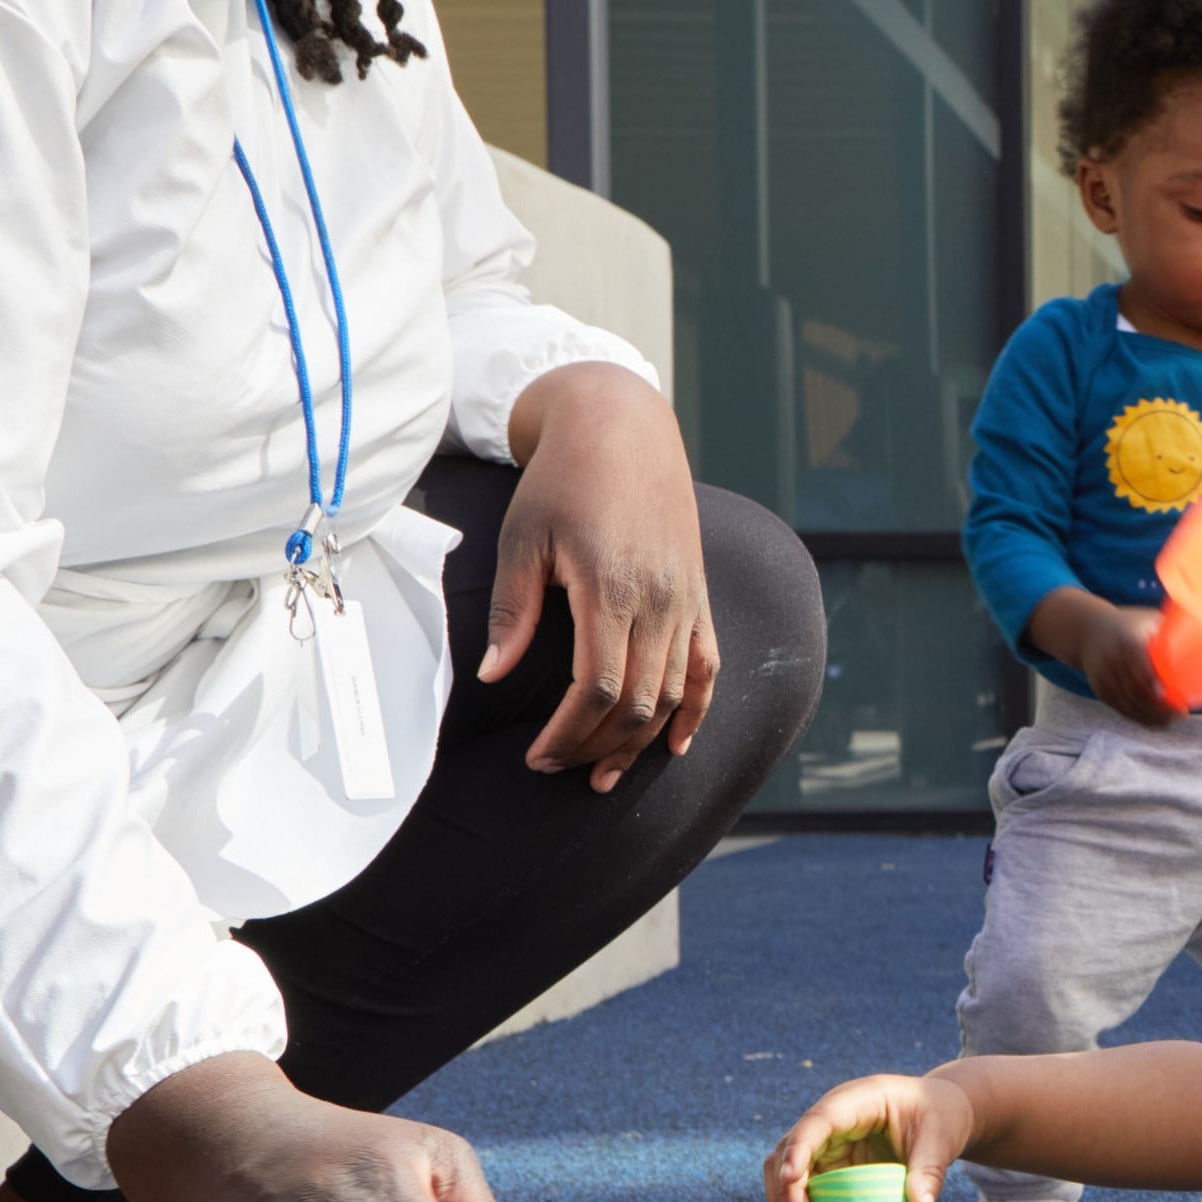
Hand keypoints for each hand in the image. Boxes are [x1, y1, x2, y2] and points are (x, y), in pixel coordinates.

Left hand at [490, 364, 720, 790]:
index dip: (568, 734)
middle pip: (639, 703)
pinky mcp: (698, 597)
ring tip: (600, 772)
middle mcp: (660, 601)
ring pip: (674, 694)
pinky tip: (674, 745)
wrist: (624, 428)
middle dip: (596, 746)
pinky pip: (707, 668)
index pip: (600, 688)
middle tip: (555, 767)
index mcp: (612, 588)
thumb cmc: (563, 480)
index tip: (536, 757)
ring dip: (638, 742)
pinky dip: (695, 711)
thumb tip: (493, 677)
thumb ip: (514, 612)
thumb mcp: (523, 539)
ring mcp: (687, 601)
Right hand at [765, 1071, 980, 1201]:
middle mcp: (833, 1119)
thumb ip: (931, 1171)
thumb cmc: (940, 1116)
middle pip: (790, 1148)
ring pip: (786, 1167)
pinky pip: (804, 1184)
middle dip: (786, 1188)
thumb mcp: (941, 1139)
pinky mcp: (831, 1163)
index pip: (817, 1121)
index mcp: (858, 1100)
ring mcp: (828, 1141)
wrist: (942, 1111)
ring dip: (785, 1201)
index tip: (790, 1179)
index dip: (798, 1149)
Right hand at [1047, 593, 1179, 729]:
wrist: (1087, 630)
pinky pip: (1121, 709)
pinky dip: (1139, 718)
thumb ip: (1175, 627)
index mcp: (1126, 640)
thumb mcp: (1148, 619)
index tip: (1169, 694)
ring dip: (1151, 717)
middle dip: (1158, 707)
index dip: (1151, 682)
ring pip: (1128, 704)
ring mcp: (1105, 678)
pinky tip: (1157, 723)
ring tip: (1173, 719)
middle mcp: (1113, 661)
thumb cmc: (1130, 622)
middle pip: (1135, 691)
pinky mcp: (1101, 691)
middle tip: (1182, 712)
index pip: (1138, 665)